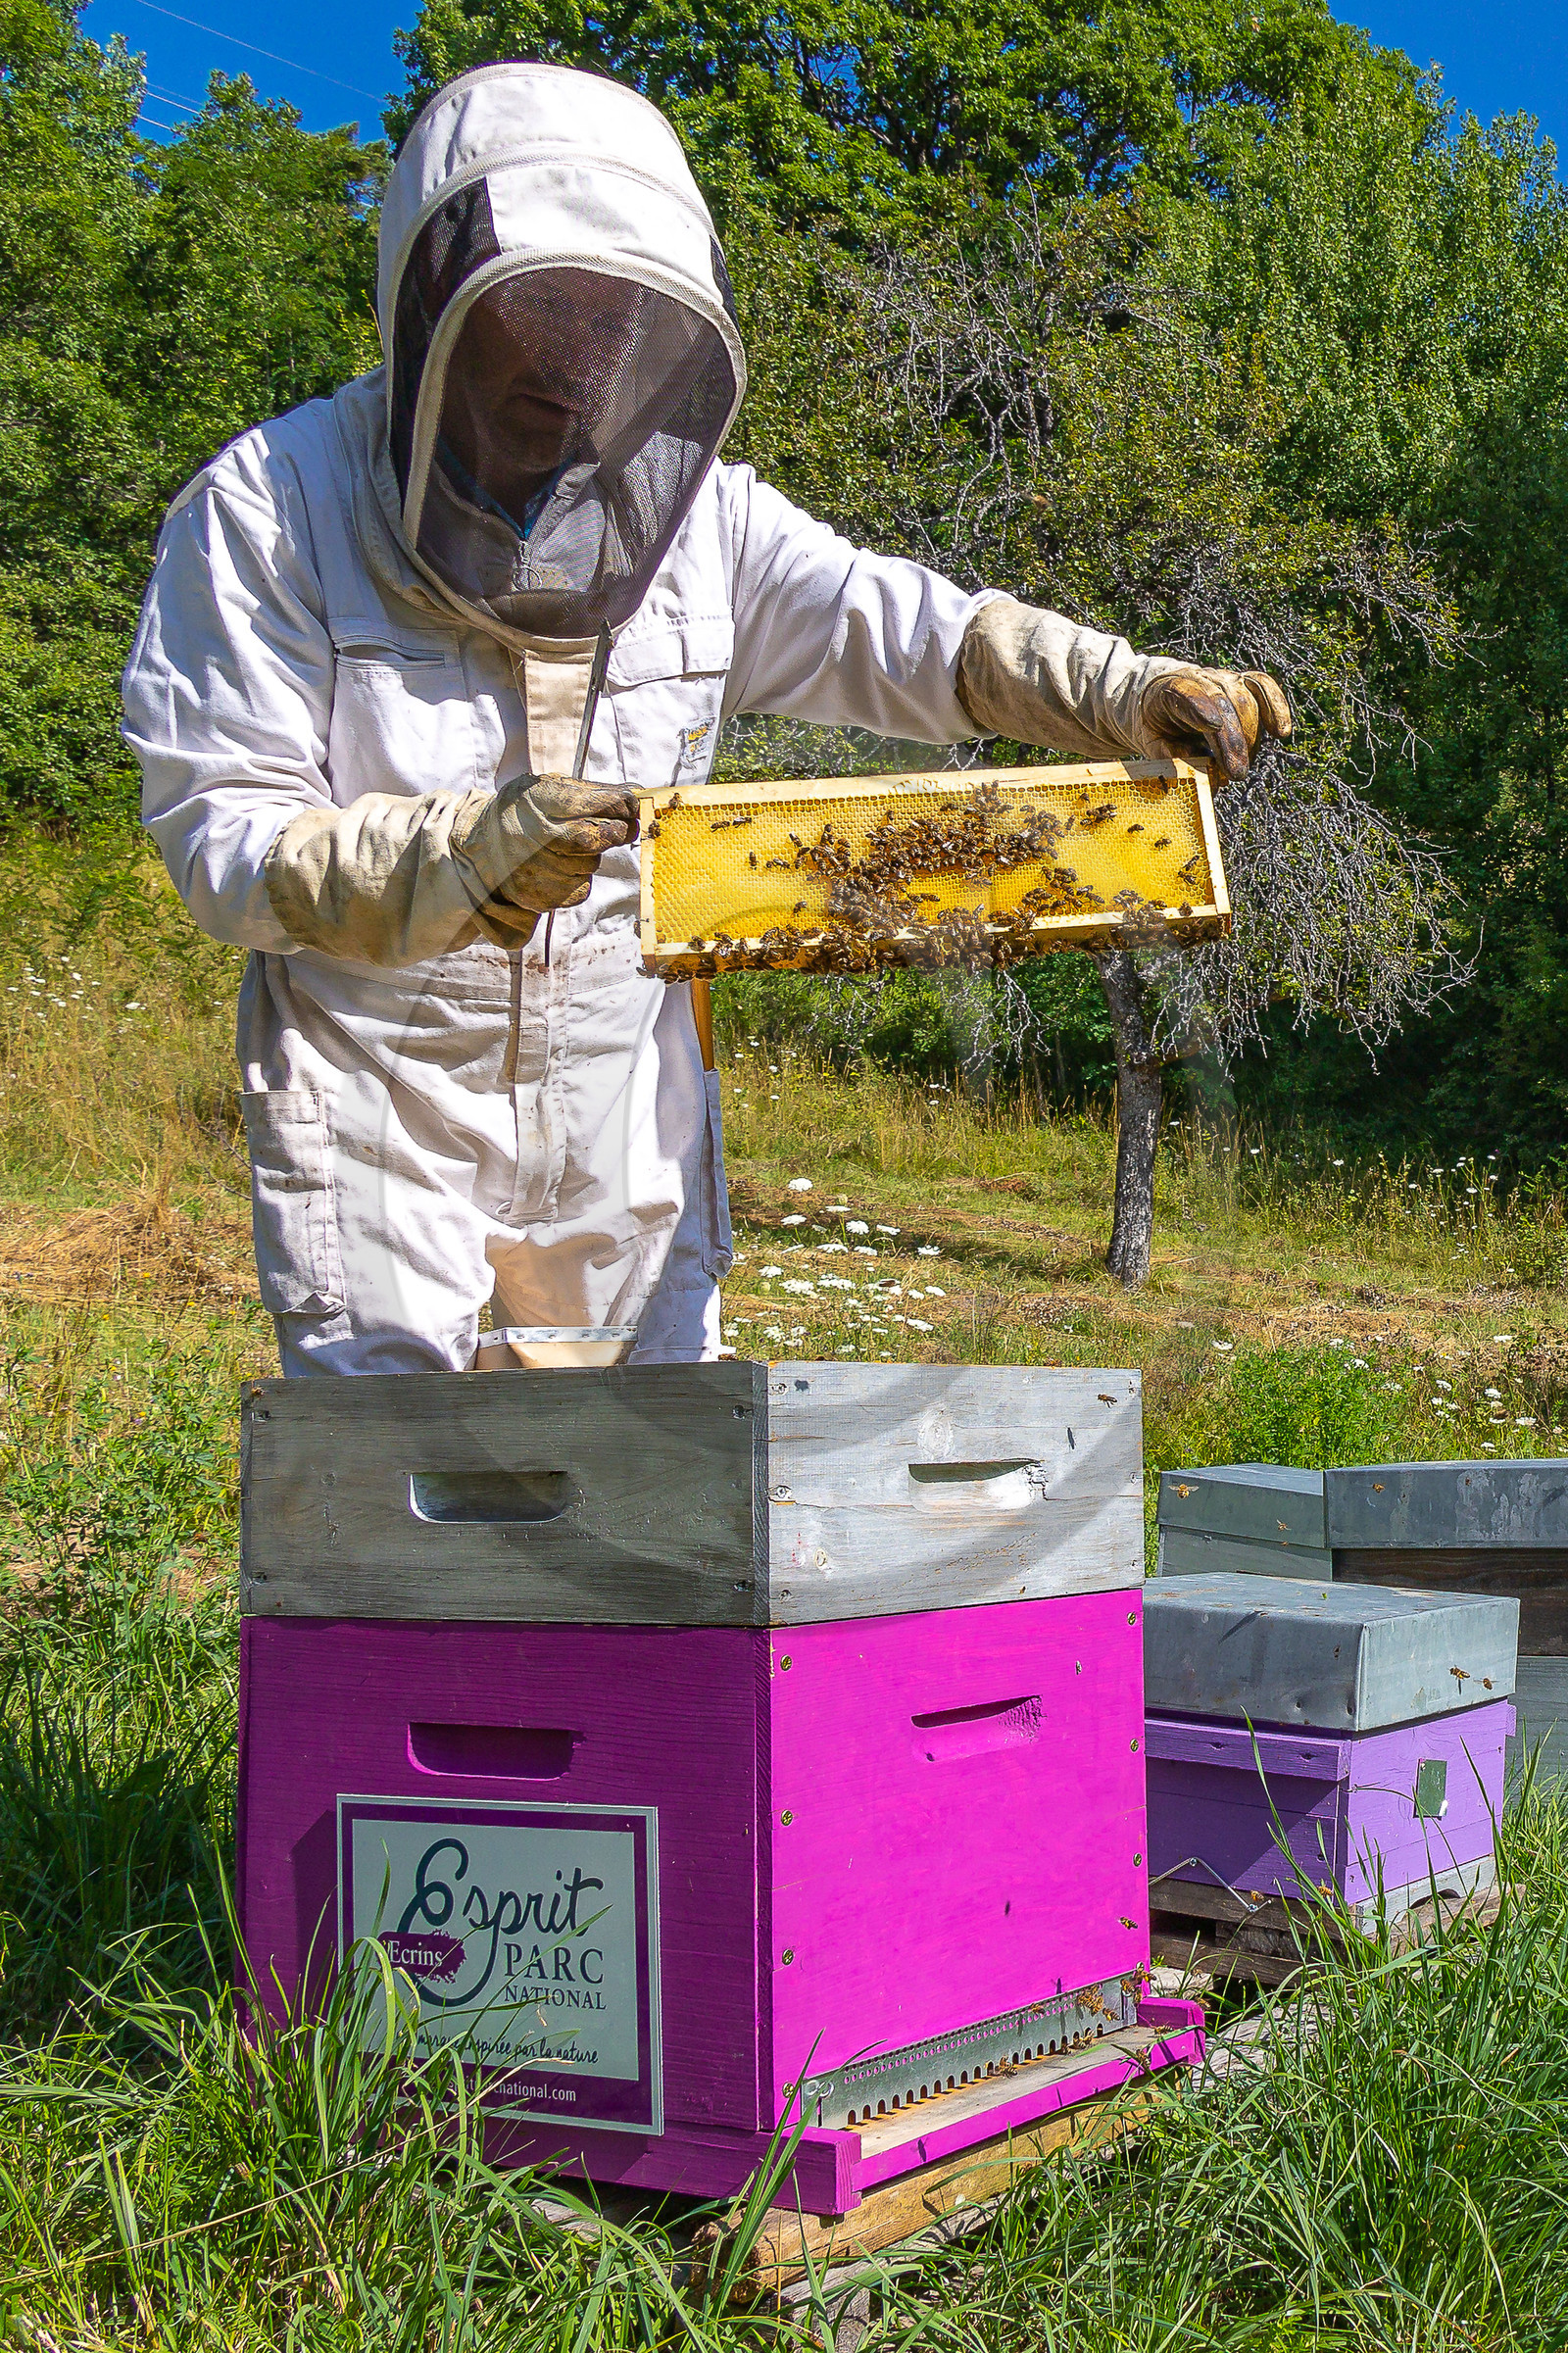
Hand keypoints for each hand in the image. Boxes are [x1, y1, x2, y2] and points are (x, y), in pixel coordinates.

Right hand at [485, 775, 640, 912]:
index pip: (580, 802)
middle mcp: (527, 836)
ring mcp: (532, 870)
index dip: (614, 803)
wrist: (483, 848)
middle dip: (614, 832)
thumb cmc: (526, 812)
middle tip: (622, 827)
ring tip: (571, 847)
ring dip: (593, 856)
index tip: (631, 803)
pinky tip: (562, 867)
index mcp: (531, 801)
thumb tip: (637, 796)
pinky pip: (581, 889)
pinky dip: (581, 878)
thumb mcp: (548, 790)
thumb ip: (591, 792)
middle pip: (589, 838)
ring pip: (589, 865)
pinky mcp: (539, 897)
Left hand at [1138, 668, 1291, 782]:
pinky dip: (1276, 707)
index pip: (1186, 694)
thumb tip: (1199, 767)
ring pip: (1245, 701)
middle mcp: (1199, 679)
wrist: (1159, 697)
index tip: (1213, 727)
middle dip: (1233, 741)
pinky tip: (1282, 733)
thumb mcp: (1151, 742)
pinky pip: (1263, 687)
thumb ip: (1169, 754)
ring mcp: (1222, 679)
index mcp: (1169, 691)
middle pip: (1224, 703)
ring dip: (1249, 739)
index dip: (1201, 709)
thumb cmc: (1157, 723)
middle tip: (1236, 773)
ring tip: (1241, 768)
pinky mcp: (1242, 682)